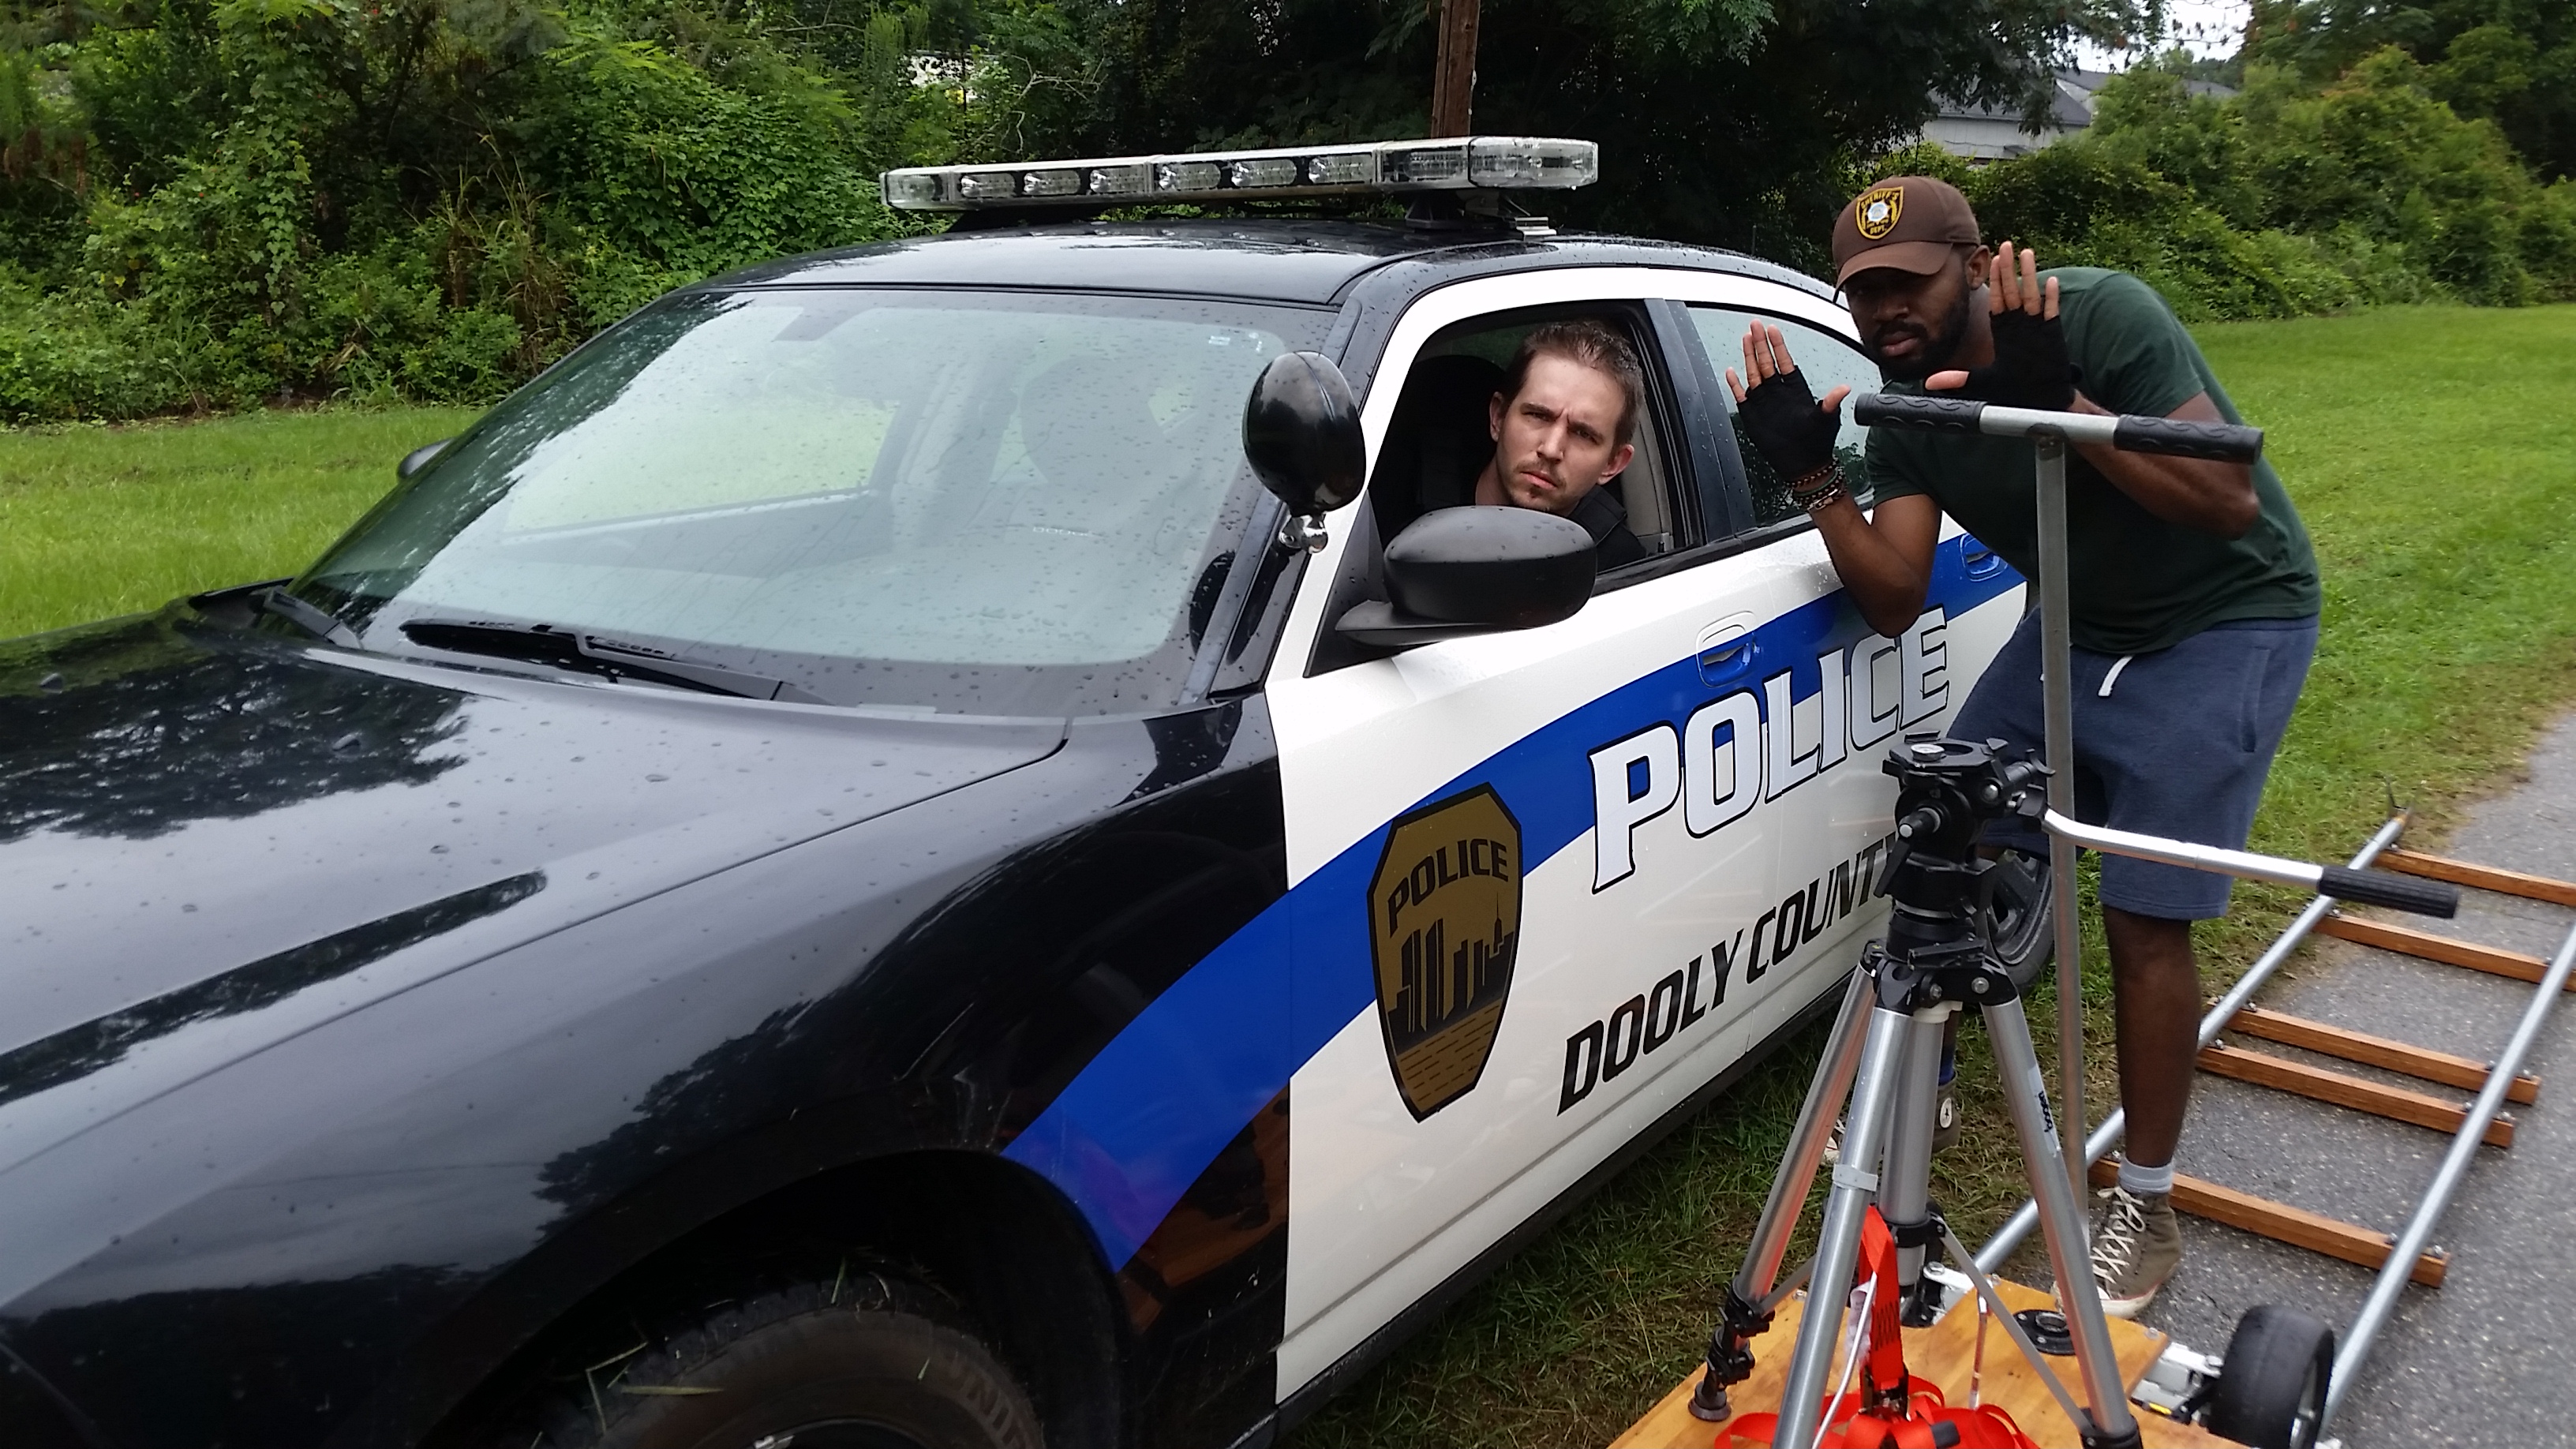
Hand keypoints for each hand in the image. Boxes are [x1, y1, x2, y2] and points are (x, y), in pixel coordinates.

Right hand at [1726, 323, 1852, 479]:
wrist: (1803, 464)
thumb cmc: (1817, 441)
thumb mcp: (1827, 419)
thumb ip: (1831, 402)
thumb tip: (1844, 388)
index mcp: (1795, 388)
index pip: (1784, 361)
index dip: (1778, 345)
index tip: (1772, 329)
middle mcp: (1778, 391)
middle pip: (1766, 361)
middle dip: (1760, 343)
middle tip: (1754, 325)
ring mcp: (1764, 401)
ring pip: (1753, 373)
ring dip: (1748, 356)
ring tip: (1745, 338)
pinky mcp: (1753, 415)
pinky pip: (1741, 396)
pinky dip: (1735, 384)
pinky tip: (1731, 371)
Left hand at [1927, 241, 2078, 410]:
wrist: (2041, 397)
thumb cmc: (2014, 387)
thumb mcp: (1982, 381)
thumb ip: (1958, 379)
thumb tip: (1930, 383)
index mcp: (2003, 330)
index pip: (1997, 301)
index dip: (1995, 282)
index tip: (1991, 261)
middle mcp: (2018, 324)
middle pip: (2013, 291)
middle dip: (2009, 270)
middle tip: (2006, 246)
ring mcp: (2036, 326)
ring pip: (2031, 295)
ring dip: (2029, 275)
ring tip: (2026, 253)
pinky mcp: (2052, 333)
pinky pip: (2051, 311)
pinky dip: (2051, 298)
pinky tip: (2051, 281)